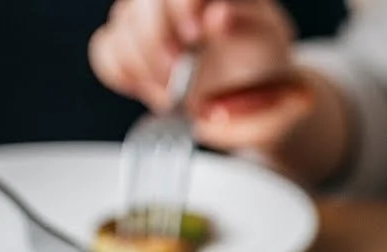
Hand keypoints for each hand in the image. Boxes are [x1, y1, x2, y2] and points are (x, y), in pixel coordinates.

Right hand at [89, 0, 314, 152]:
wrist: (253, 106)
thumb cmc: (269, 82)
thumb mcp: (280, 60)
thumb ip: (255, 37)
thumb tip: (220, 13)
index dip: (183, 1)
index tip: (198, 31)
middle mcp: (184, 2)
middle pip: (144, 0)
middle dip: (157, 37)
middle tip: (179, 70)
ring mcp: (152, 18)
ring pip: (121, 23)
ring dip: (142, 63)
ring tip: (173, 89)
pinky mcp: (132, 45)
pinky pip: (106, 49)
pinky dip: (123, 72)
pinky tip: (151, 84)